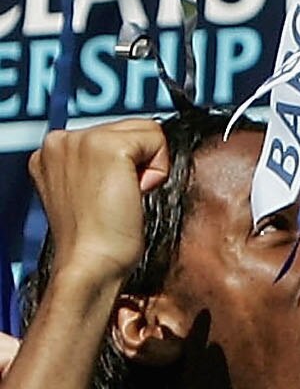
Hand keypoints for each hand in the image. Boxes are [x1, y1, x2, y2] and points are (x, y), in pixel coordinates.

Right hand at [29, 119, 168, 292]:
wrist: (91, 261)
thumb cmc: (96, 239)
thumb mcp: (87, 191)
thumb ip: (98, 165)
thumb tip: (136, 153)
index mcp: (52, 151)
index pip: (112, 133)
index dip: (127, 165)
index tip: (108, 195)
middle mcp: (60, 140)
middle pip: (131, 127)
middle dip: (138, 162)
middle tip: (118, 197)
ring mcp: (80, 140)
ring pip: (147, 130)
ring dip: (148, 166)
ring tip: (124, 196)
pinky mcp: (107, 147)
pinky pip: (157, 140)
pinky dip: (158, 170)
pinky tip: (134, 194)